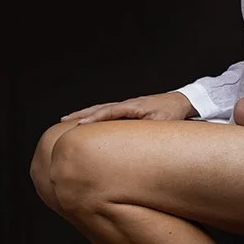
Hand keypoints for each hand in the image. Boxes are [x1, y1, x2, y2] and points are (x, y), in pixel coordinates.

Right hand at [61, 91, 196, 124]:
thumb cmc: (173, 113)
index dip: (93, 118)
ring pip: (101, 109)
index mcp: (132, 107)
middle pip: (99, 108)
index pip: (108, 112)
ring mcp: (126, 106)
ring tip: (67, 120)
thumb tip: (140, 142)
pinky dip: (94, 115)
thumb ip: (150, 131)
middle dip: (80, 114)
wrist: (181, 101)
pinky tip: (88, 121)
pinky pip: (107, 112)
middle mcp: (126, 104)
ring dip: (84, 114)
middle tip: (62, 121)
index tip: (79, 124)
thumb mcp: (164, 123)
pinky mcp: (128, 109)